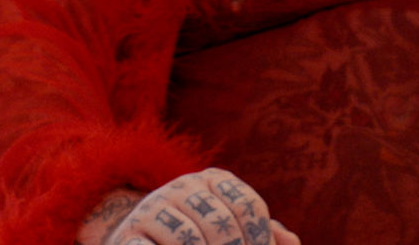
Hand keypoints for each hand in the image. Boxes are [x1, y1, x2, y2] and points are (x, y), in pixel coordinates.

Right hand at [89, 169, 300, 244]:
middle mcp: (182, 186)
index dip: (259, 239)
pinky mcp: (128, 234)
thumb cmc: (200, 238)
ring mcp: (152, 208)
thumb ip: (264, 236)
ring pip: (189, 239)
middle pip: (220, 224)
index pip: (247, 206)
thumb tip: (290, 241)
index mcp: (213, 180)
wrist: (143, 239)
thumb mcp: (232, 231)